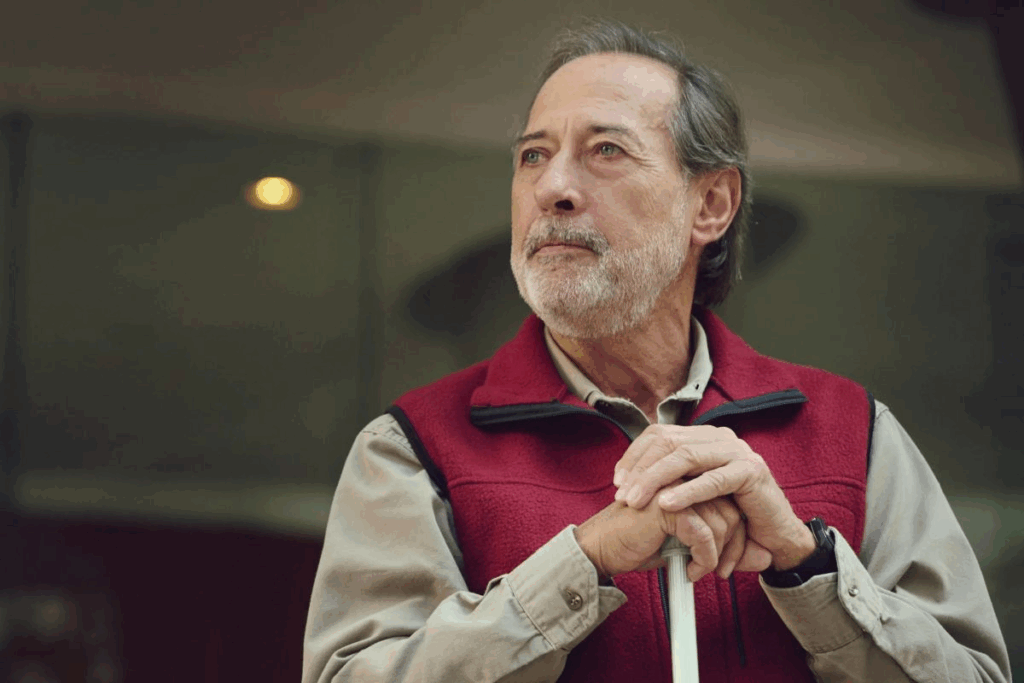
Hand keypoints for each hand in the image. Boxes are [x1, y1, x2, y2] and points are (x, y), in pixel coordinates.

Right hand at [574, 495, 771, 581]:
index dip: (734, 535)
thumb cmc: (639, 543)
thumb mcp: (689, 544)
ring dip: (716, 555)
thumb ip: (727, 544)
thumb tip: (767, 559)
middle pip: (731, 508)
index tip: (725, 563)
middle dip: (731, 547)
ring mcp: (675, 486)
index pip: (728, 500)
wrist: (603, 549)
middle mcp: (682, 476)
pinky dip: (704, 559)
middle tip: (720, 573)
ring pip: (723, 520)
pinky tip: (689, 570)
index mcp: (686, 478)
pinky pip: (704, 534)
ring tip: (698, 571)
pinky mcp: (668, 503)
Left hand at [613, 424, 815, 570]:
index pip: (660, 434)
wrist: (773, 535)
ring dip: (656, 479)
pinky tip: (666, 504)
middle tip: (622, 495)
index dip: (635, 455)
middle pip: (669, 442)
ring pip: (686, 457)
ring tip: (636, 500)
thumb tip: (627, 476)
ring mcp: (737, 451)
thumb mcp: (693, 491)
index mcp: (703, 437)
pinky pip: (713, 480)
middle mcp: (719, 438)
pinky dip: (687, 492)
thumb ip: (670, 478)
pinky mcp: (751, 472)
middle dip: (640, 468)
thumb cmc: (729, 514)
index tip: (617, 480)